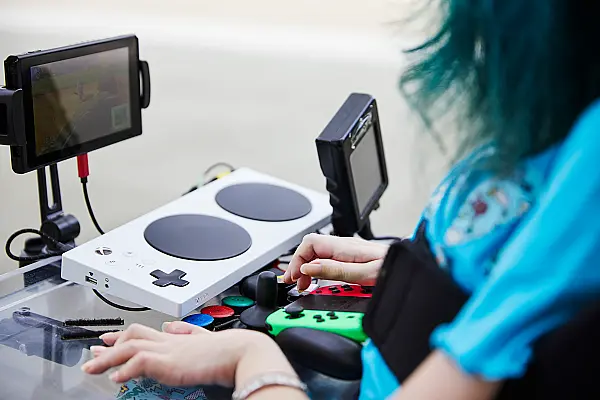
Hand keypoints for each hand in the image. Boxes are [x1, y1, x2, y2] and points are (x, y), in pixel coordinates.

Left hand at [81, 322, 284, 387]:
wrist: (241, 352)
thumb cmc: (229, 351)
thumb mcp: (204, 338)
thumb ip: (188, 332)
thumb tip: (173, 327)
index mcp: (177, 337)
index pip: (145, 331)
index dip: (123, 335)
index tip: (109, 339)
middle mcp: (169, 341)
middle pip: (132, 335)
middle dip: (109, 344)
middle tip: (92, 352)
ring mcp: (168, 350)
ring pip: (130, 347)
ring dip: (108, 358)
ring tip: (92, 369)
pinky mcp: (169, 362)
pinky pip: (140, 362)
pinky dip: (125, 369)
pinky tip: (116, 378)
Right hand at [283, 233, 389, 290]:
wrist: (412, 267)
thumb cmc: (394, 268)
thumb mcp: (362, 274)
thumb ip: (333, 270)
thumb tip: (307, 268)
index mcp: (344, 247)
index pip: (309, 244)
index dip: (296, 259)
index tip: (292, 277)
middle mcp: (345, 246)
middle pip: (311, 249)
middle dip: (298, 265)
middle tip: (295, 284)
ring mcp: (349, 251)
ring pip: (319, 254)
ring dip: (307, 268)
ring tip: (304, 285)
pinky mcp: (354, 258)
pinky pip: (329, 260)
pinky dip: (319, 270)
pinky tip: (320, 281)